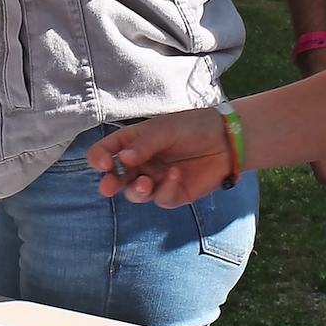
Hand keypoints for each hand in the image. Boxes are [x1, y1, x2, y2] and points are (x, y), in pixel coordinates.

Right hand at [87, 109, 233, 207]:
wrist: (226, 139)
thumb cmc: (193, 127)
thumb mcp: (165, 129)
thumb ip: (143, 145)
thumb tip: (122, 159)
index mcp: (132, 143)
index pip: (106, 152)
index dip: (99, 158)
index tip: (105, 163)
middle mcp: (140, 163)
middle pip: (115, 178)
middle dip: (109, 184)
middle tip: (107, 187)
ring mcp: (155, 180)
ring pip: (135, 193)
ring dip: (136, 190)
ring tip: (146, 182)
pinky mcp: (173, 194)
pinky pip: (161, 198)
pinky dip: (165, 189)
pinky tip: (176, 174)